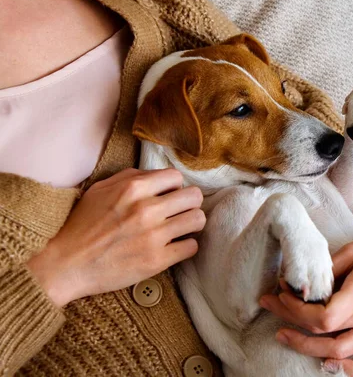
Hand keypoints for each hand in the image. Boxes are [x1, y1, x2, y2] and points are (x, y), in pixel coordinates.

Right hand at [27, 168, 204, 306]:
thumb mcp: (100, 190)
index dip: (174, 186)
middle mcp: (147, 209)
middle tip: (179, 211)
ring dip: (191, 223)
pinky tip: (174, 246)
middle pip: (194, 197)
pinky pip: (191, 246)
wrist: (66, 264)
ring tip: (180, 228)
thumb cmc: (82, 225)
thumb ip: (131, 177)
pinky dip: (186, 246)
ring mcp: (154, 236)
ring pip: (198, 220)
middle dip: (189, 202)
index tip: (168, 196)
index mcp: (133, 189)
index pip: (176, 177)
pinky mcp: (157, 260)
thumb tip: (158, 175)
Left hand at [259, 217, 352, 376]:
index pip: (324, 316)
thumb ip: (328, 268)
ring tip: (286, 335)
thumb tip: (299, 285)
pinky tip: (331, 362)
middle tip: (272, 310)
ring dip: (309, 347)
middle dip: (292, 322)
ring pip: (342, 352)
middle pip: (327, 332)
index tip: (282, 296)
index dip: (297, 311)